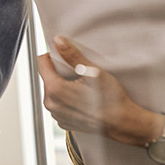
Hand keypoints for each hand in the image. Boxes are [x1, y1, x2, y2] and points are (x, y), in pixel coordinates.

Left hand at [38, 35, 158, 146]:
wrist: (122, 123)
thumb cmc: (111, 100)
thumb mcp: (92, 72)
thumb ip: (72, 55)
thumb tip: (59, 42)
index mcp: (55, 90)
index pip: (42, 63)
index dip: (52, 56)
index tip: (64, 56)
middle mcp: (52, 104)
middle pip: (47, 77)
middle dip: (59, 72)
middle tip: (78, 72)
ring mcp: (57, 114)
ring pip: (53, 91)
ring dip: (63, 85)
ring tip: (82, 86)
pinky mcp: (64, 121)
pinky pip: (60, 104)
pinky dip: (67, 98)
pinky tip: (82, 98)